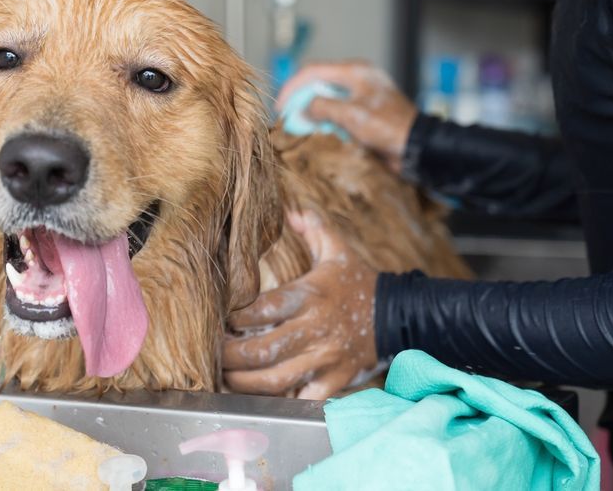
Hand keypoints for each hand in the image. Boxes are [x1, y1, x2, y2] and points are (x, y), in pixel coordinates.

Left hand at [223, 210, 378, 399]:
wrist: (399, 317)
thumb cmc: (359, 282)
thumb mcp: (337, 250)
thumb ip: (313, 228)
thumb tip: (290, 209)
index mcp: (309, 297)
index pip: (262, 309)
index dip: (235, 317)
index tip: (219, 319)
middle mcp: (314, 330)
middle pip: (262, 350)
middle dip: (230, 355)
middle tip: (213, 353)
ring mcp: (324, 359)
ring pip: (275, 379)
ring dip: (244, 382)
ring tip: (226, 377)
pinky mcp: (334, 382)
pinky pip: (301, 399)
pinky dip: (278, 402)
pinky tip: (258, 398)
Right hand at [276, 61, 417, 172]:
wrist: (417, 147)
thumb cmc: (389, 128)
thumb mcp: (352, 115)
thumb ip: (323, 108)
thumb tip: (303, 110)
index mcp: (356, 71)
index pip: (313, 70)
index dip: (292, 87)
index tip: (280, 106)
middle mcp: (357, 79)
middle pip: (318, 83)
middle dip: (300, 99)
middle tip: (287, 118)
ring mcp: (361, 95)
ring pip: (326, 98)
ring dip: (312, 112)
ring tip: (299, 127)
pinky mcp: (363, 111)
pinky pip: (337, 111)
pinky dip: (325, 120)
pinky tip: (319, 132)